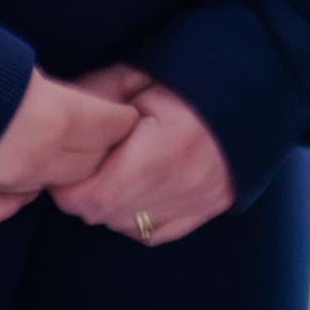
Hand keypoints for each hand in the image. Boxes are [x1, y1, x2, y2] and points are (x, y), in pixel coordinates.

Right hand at [0, 67, 137, 228]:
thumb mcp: (22, 63)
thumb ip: (51, 91)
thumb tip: (66, 101)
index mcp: (55, 117)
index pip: (112, 128)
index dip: (119, 118)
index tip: (122, 113)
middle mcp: (33, 160)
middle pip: (89, 163)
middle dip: (97, 147)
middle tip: (95, 134)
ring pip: (49, 188)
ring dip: (57, 171)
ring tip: (53, 151)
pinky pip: (1, 211)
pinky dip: (13, 198)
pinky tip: (16, 184)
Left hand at [46, 71, 236, 246]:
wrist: (252, 90)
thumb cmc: (191, 79)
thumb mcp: (139, 76)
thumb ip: (96, 95)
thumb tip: (56, 114)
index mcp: (162, 151)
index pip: (91, 198)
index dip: (68, 185)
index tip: (69, 160)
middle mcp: (181, 186)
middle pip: (104, 215)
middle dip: (84, 193)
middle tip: (89, 161)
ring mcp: (198, 203)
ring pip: (125, 226)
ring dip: (110, 205)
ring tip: (116, 170)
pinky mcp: (208, 210)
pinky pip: (153, 233)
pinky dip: (136, 218)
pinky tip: (138, 188)